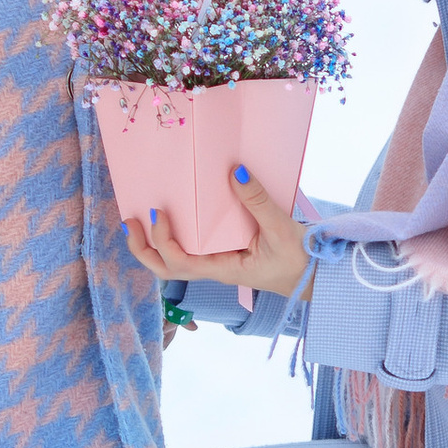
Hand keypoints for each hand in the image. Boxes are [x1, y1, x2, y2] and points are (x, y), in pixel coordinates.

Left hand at [126, 170, 310, 303]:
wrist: (318, 276)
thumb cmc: (301, 259)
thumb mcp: (281, 229)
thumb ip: (257, 201)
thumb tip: (234, 171)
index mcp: (224, 270)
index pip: (180, 264)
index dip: (162, 242)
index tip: (158, 214)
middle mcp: (216, 268)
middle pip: (167, 270)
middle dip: (143, 249)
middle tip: (129, 222)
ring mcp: (219, 262)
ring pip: (177, 261)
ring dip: (154, 243)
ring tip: (139, 219)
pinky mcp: (227, 253)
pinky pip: (194, 247)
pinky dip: (176, 235)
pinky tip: (173, 216)